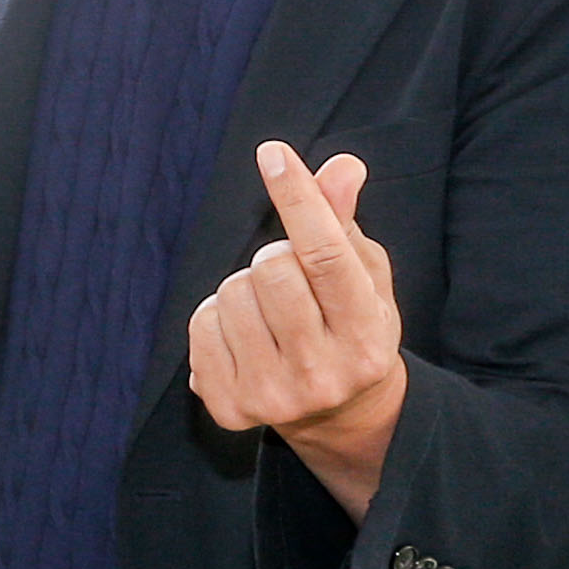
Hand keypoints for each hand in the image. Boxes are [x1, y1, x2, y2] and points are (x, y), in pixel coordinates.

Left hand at [187, 143, 407, 507]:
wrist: (336, 413)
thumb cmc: (350, 326)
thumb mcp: (363, 276)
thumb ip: (345, 221)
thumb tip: (342, 166)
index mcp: (367, 337)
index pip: (326, 256)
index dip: (297, 198)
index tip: (274, 154)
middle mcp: (323, 374)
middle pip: (271, 269)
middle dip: (275, 256)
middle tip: (291, 278)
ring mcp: (274, 397)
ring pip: (230, 292)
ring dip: (244, 287)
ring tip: (270, 312)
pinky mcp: (230, 409)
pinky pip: (200, 325)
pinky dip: (216, 318)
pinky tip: (246, 337)